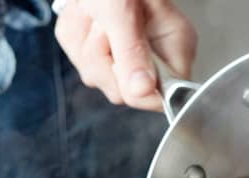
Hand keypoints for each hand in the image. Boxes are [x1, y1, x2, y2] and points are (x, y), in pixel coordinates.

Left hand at [55, 0, 196, 109]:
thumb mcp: (124, 10)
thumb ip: (133, 51)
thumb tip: (143, 90)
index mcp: (174, 48)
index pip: (163, 96)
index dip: (138, 89)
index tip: (122, 60)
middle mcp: (151, 58)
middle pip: (123, 91)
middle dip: (103, 58)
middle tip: (105, 25)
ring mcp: (124, 58)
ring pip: (96, 77)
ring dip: (85, 43)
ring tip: (95, 13)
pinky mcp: (98, 54)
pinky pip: (78, 61)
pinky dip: (74, 36)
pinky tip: (85, 15)